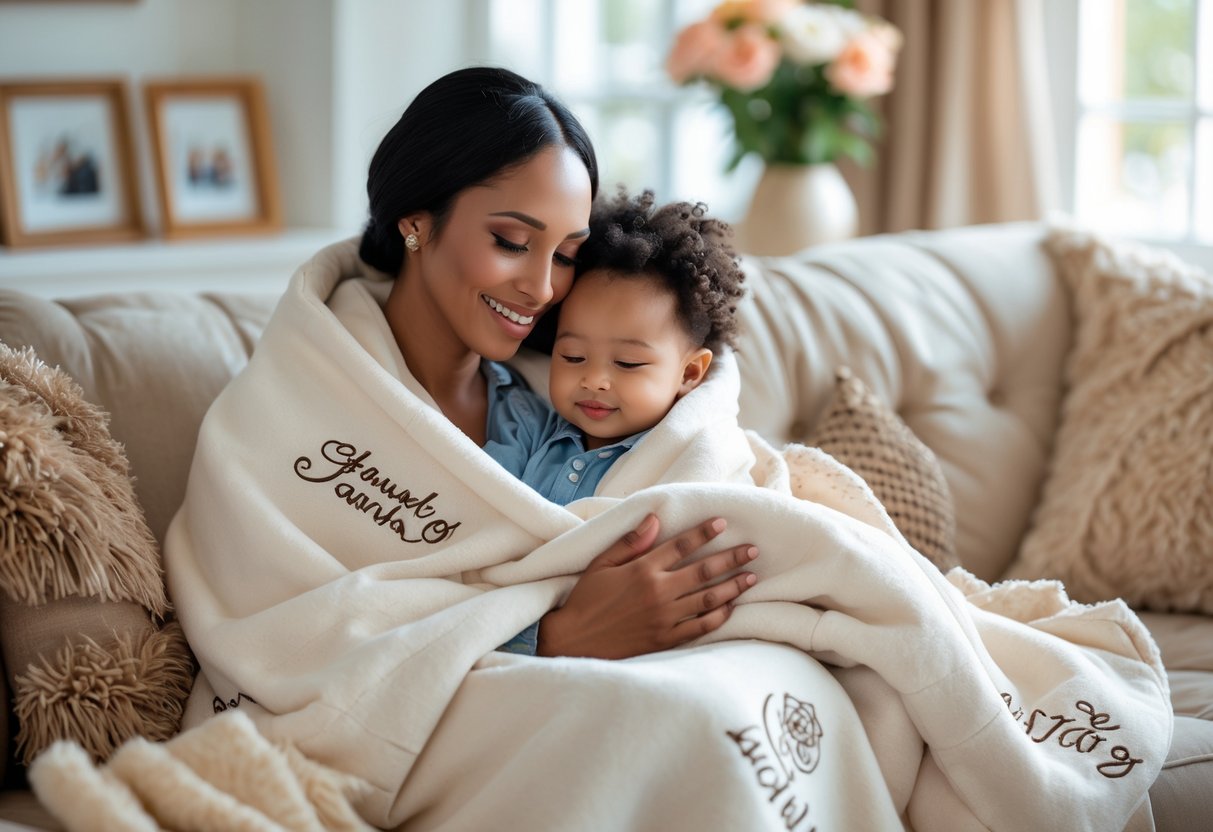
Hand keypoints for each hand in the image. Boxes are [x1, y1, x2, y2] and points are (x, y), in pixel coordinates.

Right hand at [535, 514, 758, 659]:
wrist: (575, 641)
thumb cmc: (586, 600)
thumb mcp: (601, 564)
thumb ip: (631, 542)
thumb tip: (655, 519)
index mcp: (642, 570)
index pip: (681, 545)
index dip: (704, 532)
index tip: (723, 523)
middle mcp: (658, 592)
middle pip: (704, 571)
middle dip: (731, 558)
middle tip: (752, 550)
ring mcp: (665, 618)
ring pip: (708, 598)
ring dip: (733, 586)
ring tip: (751, 577)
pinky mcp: (666, 639)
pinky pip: (700, 627)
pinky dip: (718, 617)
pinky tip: (731, 607)